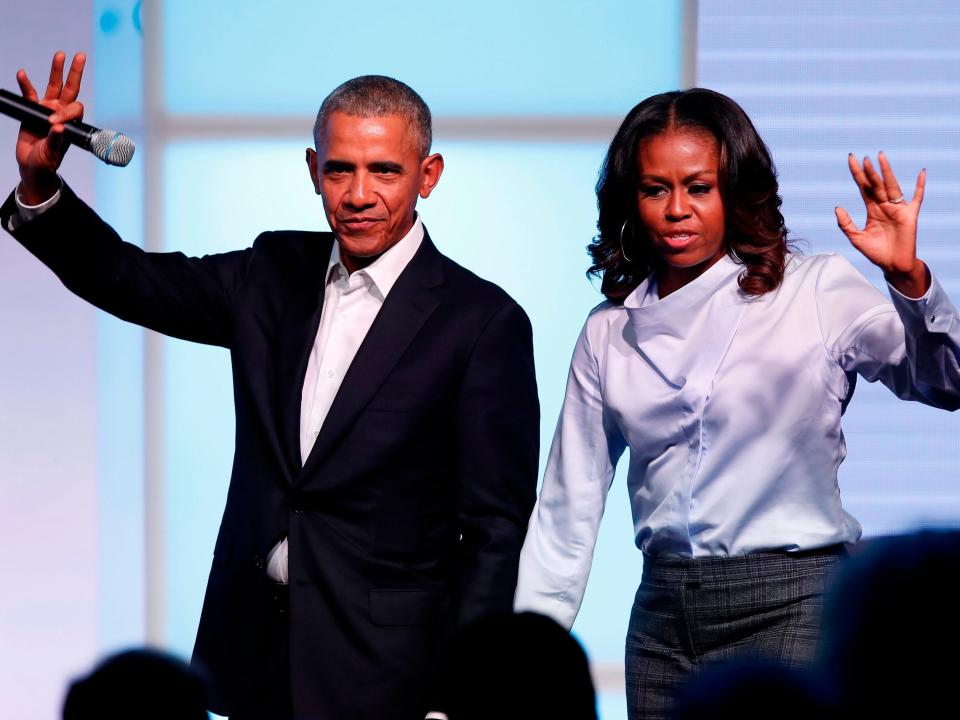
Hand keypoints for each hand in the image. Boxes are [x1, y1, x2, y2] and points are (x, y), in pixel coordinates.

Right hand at [15, 51, 85, 204]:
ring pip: (54, 86)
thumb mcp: (52, 153)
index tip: (52, 123)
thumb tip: (58, 127)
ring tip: (59, 55)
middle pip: (71, 89)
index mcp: (72, 123)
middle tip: (80, 56)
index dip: (66, 112)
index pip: (74, 109)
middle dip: (75, 73)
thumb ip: (55, 141)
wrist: (33, 165)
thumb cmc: (47, 162)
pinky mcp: (34, 110)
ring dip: (56, 71)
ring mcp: (48, 109)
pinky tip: (22, 74)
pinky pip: (30, 94)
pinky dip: (26, 84)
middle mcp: (62, 113)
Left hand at [835, 152, 928, 296]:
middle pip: (876, 184)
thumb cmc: (876, 252)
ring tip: (880, 158)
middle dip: (869, 172)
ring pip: (891, 186)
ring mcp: (898, 209)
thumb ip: (846, 224)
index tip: (851, 158)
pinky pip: (917, 198)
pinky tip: (921, 173)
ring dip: (886, 173)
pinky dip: (920, 186)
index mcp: (872, 209)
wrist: (892, 265)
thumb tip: (837, 207)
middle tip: (863, 158)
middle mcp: (884, 206)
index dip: (857, 173)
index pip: (863, 187)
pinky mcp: (910, 215)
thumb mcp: (856, 238)